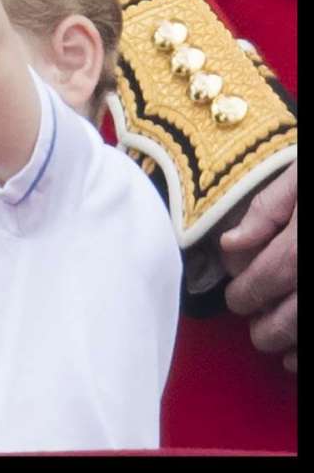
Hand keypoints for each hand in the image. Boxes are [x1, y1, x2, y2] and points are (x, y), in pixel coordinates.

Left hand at [220, 161, 296, 371]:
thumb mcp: (301, 174)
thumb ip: (268, 208)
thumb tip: (230, 245)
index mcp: (303, 244)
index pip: (267, 277)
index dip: (245, 291)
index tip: (237, 296)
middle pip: (292, 316)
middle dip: (267, 327)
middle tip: (254, 325)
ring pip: (309, 331)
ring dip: (293, 346)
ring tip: (277, 345)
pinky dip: (308, 355)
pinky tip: (298, 360)